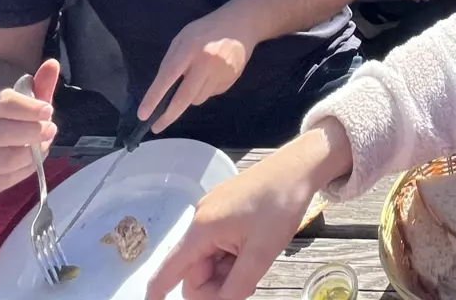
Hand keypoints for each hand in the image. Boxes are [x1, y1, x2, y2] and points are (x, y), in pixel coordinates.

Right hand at [0, 56, 58, 199]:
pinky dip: (23, 173)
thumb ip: (42, 86)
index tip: (49, 110)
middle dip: (32, 133)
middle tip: (50, 131)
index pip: (3, 102)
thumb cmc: (16, 125)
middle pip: (3, 133)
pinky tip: (26, 165)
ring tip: (40, 148)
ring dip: (32, 155)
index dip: (28, 107)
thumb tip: (53, 63)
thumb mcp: (31, 105)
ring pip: (7, 159)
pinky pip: (6, 180)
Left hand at [139, 6, 258, 135]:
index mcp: (189, 48)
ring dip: (189, 97)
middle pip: (185, 97)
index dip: (154, 97)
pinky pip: (210, 94)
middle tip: (157, 127)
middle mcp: (206, 62)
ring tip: (194, 79)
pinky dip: (204, 90)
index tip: (143, 114)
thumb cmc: (206, 29)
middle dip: (168, 115)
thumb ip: (172, 61)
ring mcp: (221, 73)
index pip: (168, 76)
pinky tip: (209, 75)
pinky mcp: (231, 80)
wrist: (242, 23)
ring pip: (197, 99)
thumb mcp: (183, 38)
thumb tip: (163, 90)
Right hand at [149, 120, 350, 299]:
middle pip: (194, 270)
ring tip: (254, 257)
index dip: (158, 292)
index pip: (170, 269)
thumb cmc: (280, 204)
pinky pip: (217, 244)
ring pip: (208, 259)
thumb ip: (236, 285)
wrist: (298, 167)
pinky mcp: (223, 209)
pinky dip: (231, 255)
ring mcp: (211, 213)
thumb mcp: (261, 253)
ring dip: (226, 269)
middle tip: (248, 279)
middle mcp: (200, 220)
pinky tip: (252, 247)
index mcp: (202, 229)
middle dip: (215, 284)